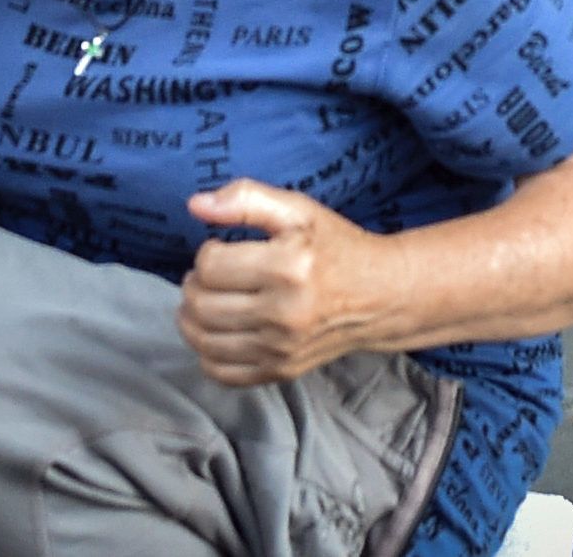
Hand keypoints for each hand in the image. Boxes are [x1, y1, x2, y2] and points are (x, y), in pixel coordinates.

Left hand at [178, 181, 386, 385]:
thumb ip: (247, 199)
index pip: (210, 267)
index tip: (220, 249)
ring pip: (204, 341)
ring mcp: (282, 348)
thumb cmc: (337, 248)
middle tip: (208, 275)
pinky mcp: (282, 371)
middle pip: (202, 306)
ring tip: (206, 300)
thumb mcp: (299, 210)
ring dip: (191, 318)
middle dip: (193, 286)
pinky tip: (217, 331)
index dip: (206, 253)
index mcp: (288, 267)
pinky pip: (222, 372)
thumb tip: (195, 205)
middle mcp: (284, 313)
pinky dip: (207, 353)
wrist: (381, 295)